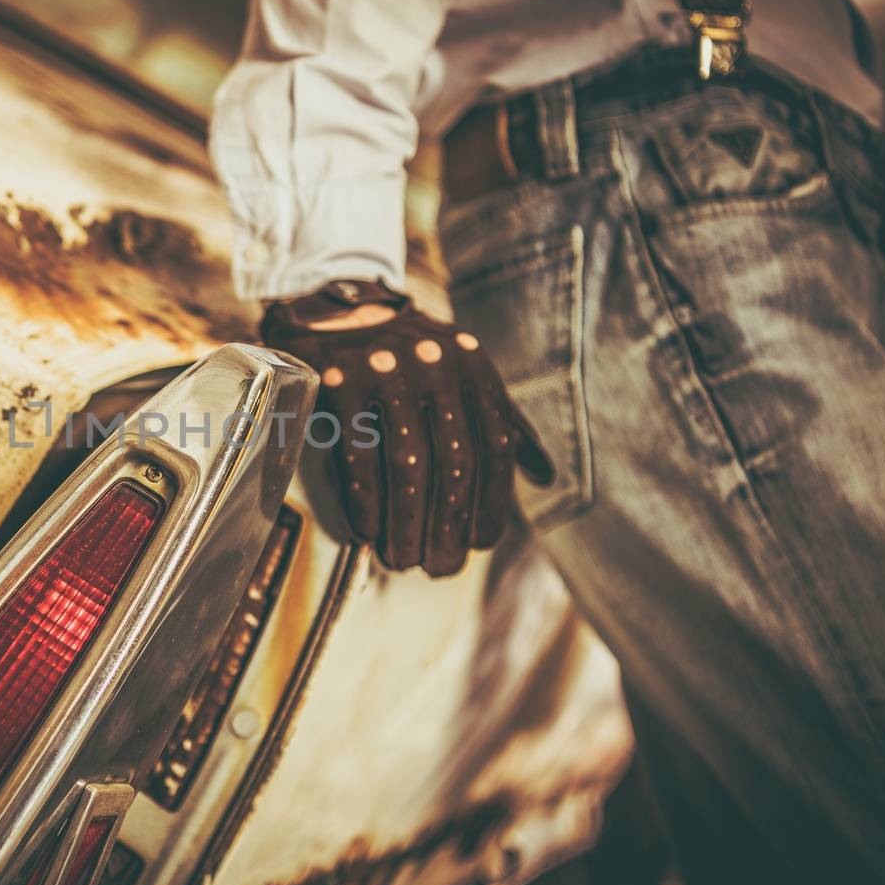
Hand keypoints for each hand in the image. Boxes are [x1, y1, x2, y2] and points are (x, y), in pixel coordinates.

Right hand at [261, 279, 551, 574]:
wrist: (339, 316)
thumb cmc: (412, 364)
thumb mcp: (466, 377)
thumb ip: (505, 423)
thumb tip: (545, 478)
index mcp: (474, 366)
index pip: (494, 446)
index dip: (491, 503)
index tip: (479, 545)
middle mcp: (436, 365)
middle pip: (453, 464)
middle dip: (448, 527)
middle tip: (440, 568)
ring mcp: (385, 372)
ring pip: (407, 466)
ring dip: (406, 525)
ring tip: (403, 561)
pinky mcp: (340, 382)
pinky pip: (358, 457)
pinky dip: (365, 502)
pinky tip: (367, 534)